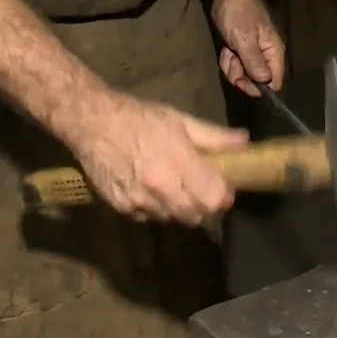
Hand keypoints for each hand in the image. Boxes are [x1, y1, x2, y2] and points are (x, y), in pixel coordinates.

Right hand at [67, 90, 248, 224]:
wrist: (92, 123)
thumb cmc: (140, 118)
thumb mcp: (181, 120)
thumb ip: (214, 137)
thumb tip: (244, 143)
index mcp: (180, 163)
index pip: (214, 199)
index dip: (223, 196)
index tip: (222, 188)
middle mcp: (162, 187)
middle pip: (197, 215)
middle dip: (203, 205)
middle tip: (197, 187)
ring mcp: (141, 201)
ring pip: (173, 219)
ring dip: (178, 209)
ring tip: (170, 186)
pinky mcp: (123, 208)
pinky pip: (149, 218)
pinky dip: (154, 209)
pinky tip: (148, 190)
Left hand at [212, 0, 285, 96]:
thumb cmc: (239, 13)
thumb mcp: (244, 38)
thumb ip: (254, 62)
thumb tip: (264, 83)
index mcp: (273, 53)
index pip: (274, 82)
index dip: (259, 88)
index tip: (244, 84)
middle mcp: (266, 56)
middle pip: (256, 81)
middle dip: (240, 76)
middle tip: (232, 62)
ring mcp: (253, 54)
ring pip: (243, 74)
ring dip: (232, 67)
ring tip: (228, 52)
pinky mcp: (242, 50)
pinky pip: (236, 65)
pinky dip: (228, 61)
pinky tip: (226, 50)